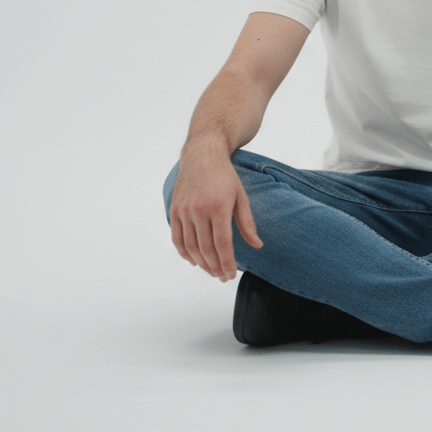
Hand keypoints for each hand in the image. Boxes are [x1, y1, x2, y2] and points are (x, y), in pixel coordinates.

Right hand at [169, 149, 262, 281]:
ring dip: (201, 263)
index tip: (231, 275)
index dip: (227, 263)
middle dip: (215, 267)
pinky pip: (177, 238)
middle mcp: (199, 210)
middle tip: (222, 277)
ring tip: (211, 271)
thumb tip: (257, 245)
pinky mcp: (174, 210)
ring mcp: (184, 210)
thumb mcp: (241, 196)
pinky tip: (194, 260)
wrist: (202, 155)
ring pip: (190, 247)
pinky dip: (184, 253)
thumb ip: (247, 223)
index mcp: (219, 207)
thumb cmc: (225, 176)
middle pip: (206, 249)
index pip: (222, 244)